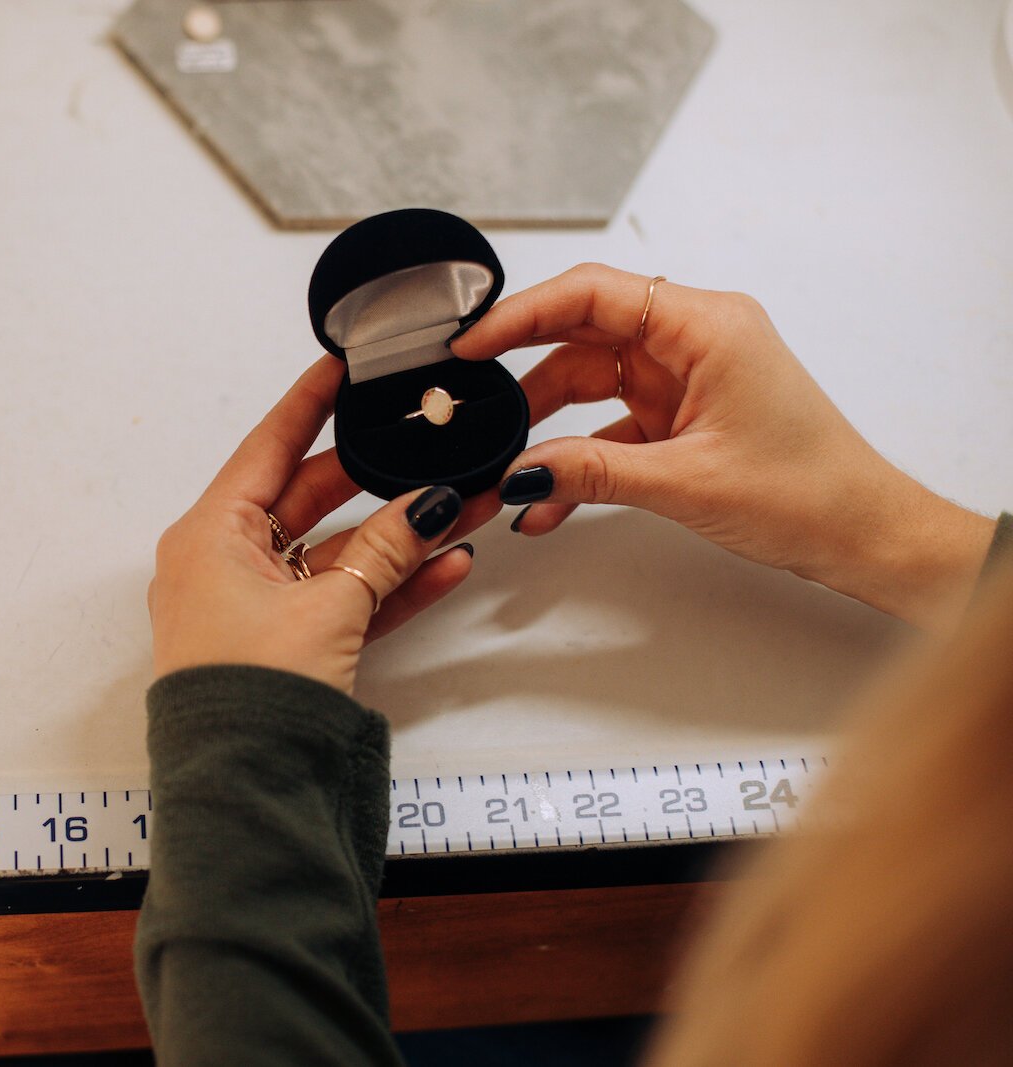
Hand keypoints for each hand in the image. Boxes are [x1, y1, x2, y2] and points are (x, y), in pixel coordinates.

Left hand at [149, 356, 496, 693]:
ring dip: (397, 537)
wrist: (244, 789)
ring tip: (461, 507)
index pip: (267, 448)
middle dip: (376, 479)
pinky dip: (390, 587)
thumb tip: (428, 506)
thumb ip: (384, 551)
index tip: (341, 365)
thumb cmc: (249, 692)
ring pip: (337, 554)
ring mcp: (258, 607)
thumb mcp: (327, 608)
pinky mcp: (288, 648)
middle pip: (309, 500)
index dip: (307, 404)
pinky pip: (345, 602)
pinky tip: (447, 565)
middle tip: (423, 444)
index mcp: (209, 536)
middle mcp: (226, 564)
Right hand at [451, 263, 994, 630]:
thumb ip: (593, 472)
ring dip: (545, 426)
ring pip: (589, 383)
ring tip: (505, 466)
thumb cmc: (809, 491)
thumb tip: (522, 471)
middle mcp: (693, 339)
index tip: (471, 343)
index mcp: (706, 326)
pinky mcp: (681, 415)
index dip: (522, 313)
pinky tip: (547, 501)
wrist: (862, 533)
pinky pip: (609, 425)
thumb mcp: (686, 483)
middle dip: (521, 372)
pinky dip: (577, 459)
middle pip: (582, 335)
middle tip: (467, 397)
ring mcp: (685, 377)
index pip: (592, 294)